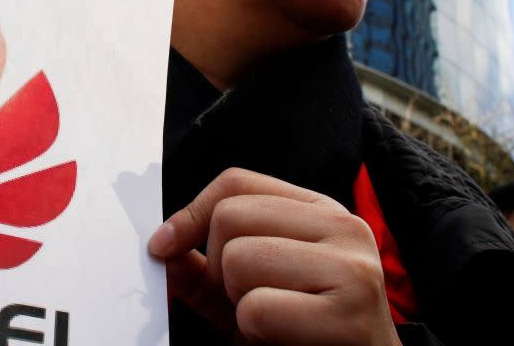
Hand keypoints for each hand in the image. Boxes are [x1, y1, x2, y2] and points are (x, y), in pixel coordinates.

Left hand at [149, 168, 400, 345]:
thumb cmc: (304, 335)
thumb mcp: (250, 292)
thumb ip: (206, 269)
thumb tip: (161, 246)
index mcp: (320, 211)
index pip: (236, 183)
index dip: (189, 215)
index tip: (163, 248)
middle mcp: (343, 227)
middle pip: (229, 216)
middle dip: (220, 269)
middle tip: (245, 302)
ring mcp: (351, 268)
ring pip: (238, 259)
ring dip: (238, 303)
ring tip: (272, 321)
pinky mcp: (349, 314)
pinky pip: (257, 309)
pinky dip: (254, 332)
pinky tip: (284, 339)